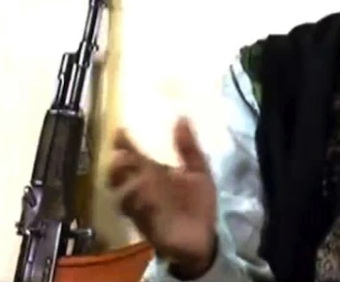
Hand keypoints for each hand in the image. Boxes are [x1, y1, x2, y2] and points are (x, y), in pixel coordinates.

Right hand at [107, 117, 216, 276]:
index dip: (125, 143)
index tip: (120, 132)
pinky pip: (134, 212)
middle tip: (125, 157)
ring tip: (139, 178)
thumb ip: (189, 148)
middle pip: (123, 171)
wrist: (204, 236)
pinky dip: (137, 205)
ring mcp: (141, 204)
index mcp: (157, 170)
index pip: (135, 153)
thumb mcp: (199, 172)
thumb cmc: (200, 202)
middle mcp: (144, 185)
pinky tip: (145, 199)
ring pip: (124, 191)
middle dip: (120, 164)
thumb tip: (182, 118)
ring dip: (128, 184)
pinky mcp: (143, 222)